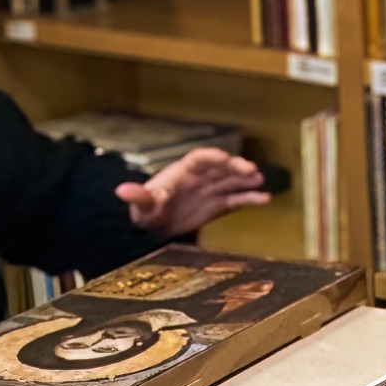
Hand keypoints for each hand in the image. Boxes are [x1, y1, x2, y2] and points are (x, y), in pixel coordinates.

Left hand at [116, 147, 271, 235]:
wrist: (154, 228)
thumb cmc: (146, 213)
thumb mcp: (142, 206)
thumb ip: (138, 197)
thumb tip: (121, 190)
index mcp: (182, 173)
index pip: (200, 159)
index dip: (213, 157)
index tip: (226, 158)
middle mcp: (200, 178)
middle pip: (221, 167)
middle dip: (236, 167)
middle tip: (252, 170)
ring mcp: (210, 191)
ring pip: (232, 181)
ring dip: (246, 179)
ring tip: (260, 181)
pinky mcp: (217, 205)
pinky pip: (236, 199)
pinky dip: (250, 198)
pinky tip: (265, 199)